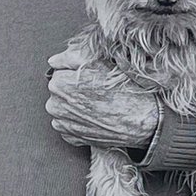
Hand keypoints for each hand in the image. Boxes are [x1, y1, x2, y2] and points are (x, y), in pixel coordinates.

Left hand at [45, 47, 159, 149]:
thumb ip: (70, 57)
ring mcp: (63, 123)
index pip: (59, 72)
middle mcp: (56, 105)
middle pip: (59, 91)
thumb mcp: (98, 62)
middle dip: (73, 89)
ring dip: (74, 105)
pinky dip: (77, 120)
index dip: (76, 73)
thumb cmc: (123, 91)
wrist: (141, 120)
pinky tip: (94, 116)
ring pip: (63, 108)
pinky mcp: (72, 137)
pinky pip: (68, 124)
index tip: (91, 77)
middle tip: (96, 90)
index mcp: (59, 83)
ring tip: (97, 104)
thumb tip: (54, 60)